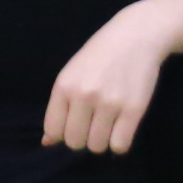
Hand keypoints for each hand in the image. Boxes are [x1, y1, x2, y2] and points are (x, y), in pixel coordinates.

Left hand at [39, 7, 170, 157]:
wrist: (136, 36)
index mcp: (64, 86)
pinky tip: (121, 128)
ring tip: (108, 123)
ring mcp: (110, 103)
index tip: (73, 125)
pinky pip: (120, 146)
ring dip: (102, 141)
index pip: (53, 130)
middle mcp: (84, 96)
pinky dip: (120, 143)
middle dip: (82, 139)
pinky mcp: (133, 110)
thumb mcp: (71, 73)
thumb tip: (46, 143)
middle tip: (92, 124)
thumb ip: (58, 107)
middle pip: (74, 142)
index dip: (62, 134)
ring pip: (97, 147)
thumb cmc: (99, 55)